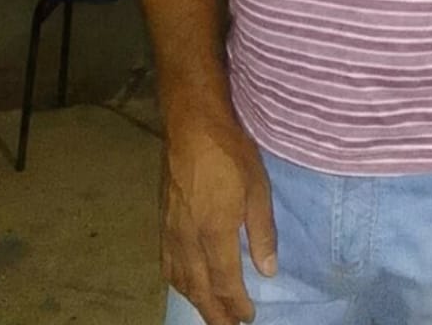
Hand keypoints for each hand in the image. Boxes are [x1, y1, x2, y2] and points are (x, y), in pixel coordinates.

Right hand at [159, 107, 277, 324]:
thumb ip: (262, 232)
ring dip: (196, 301)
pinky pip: (167, 263)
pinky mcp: (162, 220)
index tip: (249, 317)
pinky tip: (185, 284)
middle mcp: (189, 238)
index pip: (225, 282)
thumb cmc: (230, 153)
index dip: (237, 305)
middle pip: (200, 289)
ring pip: (180, 280)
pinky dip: (177, 282)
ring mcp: (171, 230)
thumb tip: (268, 270)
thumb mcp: (258, 189)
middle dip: (216, 313)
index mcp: (215, 232)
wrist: (192, 125)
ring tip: (212, 312)